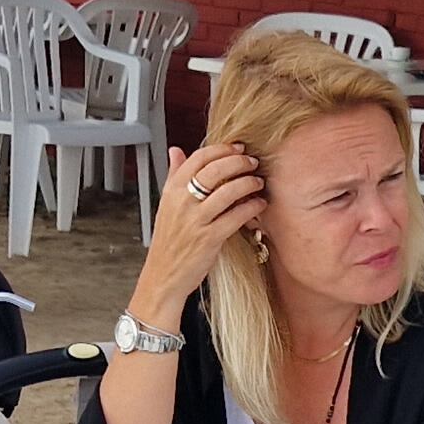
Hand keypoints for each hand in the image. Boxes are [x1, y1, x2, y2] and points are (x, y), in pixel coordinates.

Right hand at [129, 139, 261, 330]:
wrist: (163, 276)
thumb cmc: (169, 241)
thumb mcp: (166, 204)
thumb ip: (173, 175)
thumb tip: (176, 150)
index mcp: (172, 191)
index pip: (198, 158)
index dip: (222, 149)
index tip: (238, 148)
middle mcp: (182, 202)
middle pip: (215, 169)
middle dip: (239, 161)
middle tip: (253, 162)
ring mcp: (196, 220)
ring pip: (228, 190)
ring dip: (249, 182)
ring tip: (258, 182)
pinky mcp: (209, 238)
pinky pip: (236, 216)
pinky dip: (252, 206)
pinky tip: (259, 204)